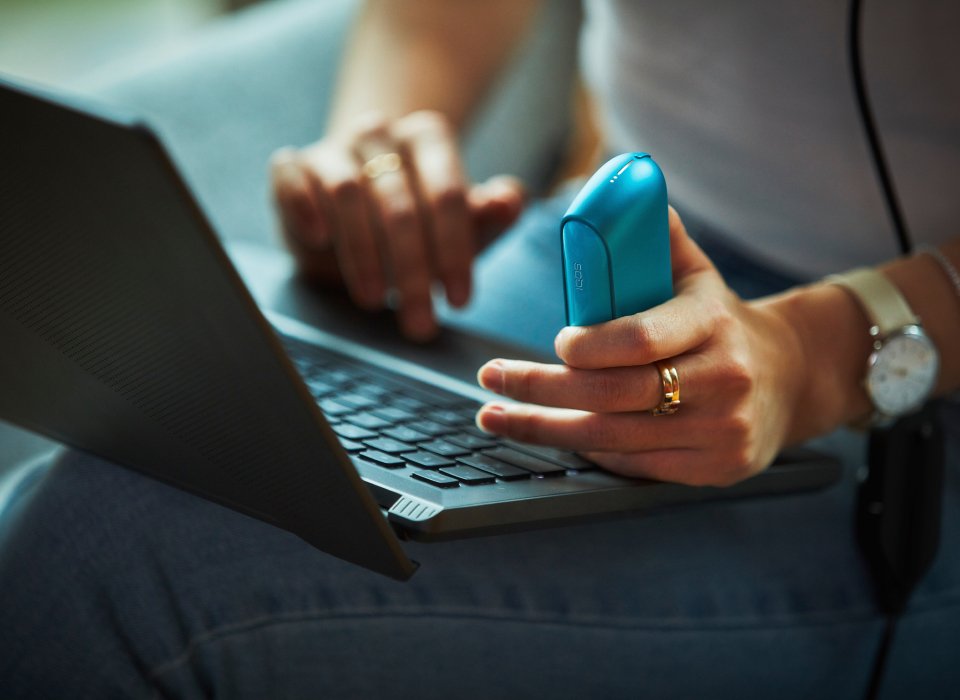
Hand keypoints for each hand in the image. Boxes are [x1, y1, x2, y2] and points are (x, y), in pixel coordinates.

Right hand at [270, 110, 524, 340]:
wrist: (358, 212)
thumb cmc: (420, 223)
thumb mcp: (462, 228)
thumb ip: (490, 215)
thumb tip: (510, 200)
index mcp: (428, 138)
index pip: (448, 193)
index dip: (455, 250)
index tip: (460, 302)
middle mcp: (380, 133)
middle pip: (400, 201)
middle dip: (412, 269)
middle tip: (419, 322)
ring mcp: (334, 147)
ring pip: (347, 192)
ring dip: (363, 252)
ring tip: (375, 301)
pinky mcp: (293, 166)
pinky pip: (292, 178)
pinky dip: (304, 206)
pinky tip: (318, 240)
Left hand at [476, 208, 811, 486]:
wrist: (791, 379)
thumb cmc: (721, 321)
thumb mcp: (699, 272)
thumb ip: (656, 235)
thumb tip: (618, 188)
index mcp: (713, 321)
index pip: (641, 338)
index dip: (589, 346)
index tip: (555, 343)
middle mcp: (722, 378)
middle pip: (614, 394)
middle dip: (540, 390)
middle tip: (492, 379)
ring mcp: (720, 429)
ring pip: (614, 438)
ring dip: (545, 428)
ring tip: (495, 416)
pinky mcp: (714, 467)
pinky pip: (634, 467)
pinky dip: (588, 452)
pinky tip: (553, 436)